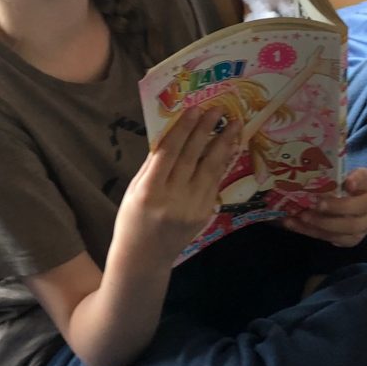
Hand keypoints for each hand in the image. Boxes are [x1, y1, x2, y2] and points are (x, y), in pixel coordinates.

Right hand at [117, 107, 240, 266]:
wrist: (144, 256)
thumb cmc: (133, 219)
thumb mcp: (134, 189)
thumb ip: (152, 164)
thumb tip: (171, 133)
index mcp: (150, 190)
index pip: (169, 153)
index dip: (183, 129)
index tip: (194, 109)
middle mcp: (173, 198)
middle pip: (193, 157)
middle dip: (206, 130)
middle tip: (219, 109)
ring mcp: (192, 207)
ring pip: (210, 169)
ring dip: (223, 144)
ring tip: (234, 124)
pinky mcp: (204, 214)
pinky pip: (213, 183)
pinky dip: (221, 164)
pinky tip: (227, 148)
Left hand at [280, 166, 366, 247]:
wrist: (345, 198)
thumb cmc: (338, 182)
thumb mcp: (338, 171)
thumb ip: (330, 171)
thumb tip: (306, 168)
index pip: (366, 180)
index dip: (358, 181)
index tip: (347, 183)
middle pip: (359, 209)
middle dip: (336, 209)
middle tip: (316, 205)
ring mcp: (363, 225)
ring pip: (345, 230)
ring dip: (320, 224)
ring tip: (301, 216)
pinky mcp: (351, 239)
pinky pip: (331, 238)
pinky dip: (310, 231)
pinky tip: (293, 224)